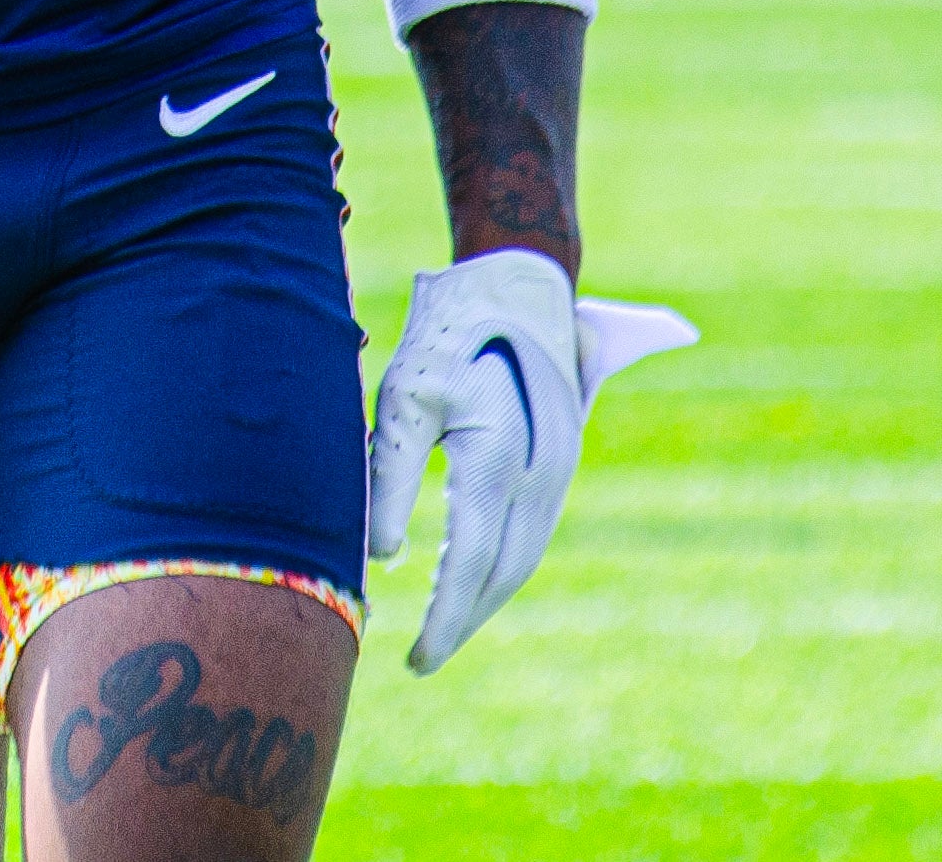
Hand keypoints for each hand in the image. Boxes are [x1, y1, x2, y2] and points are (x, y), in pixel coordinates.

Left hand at [363, 250, 696, 673]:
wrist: (520, 280)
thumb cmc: (449, 333)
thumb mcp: (405, 397)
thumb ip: (391, 478)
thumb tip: (380, 559)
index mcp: (497, 459)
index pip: (470, 563)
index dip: (444, 618)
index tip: (415, 660)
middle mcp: (539, 473)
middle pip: (503, 571)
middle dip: (463, 620)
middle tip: (421, 660)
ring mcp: (558, 469)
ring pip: (523, 556)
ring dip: (486, 598)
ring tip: (443, 632)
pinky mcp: (561, 460)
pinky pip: (532, 530)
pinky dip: (503, 566)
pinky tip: (472, 582)